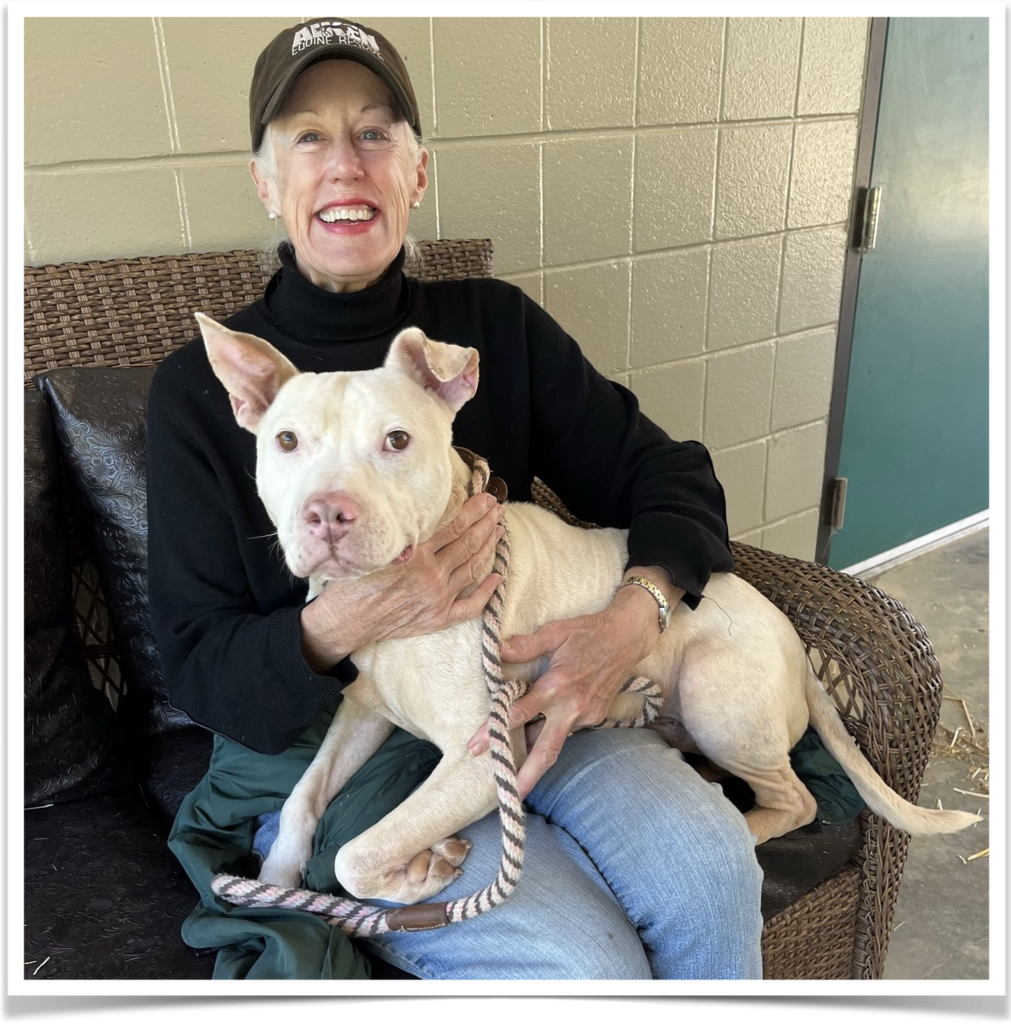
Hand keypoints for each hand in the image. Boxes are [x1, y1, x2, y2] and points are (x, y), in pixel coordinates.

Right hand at [300, 492, 503, 669]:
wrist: (345, 621)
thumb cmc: (354, 580)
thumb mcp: (376, 546)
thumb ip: (404, 531)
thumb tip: (426, 507)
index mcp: (416, 555)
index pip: (455, 525)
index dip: (474, 510)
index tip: (485, 498)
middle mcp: (432, 576)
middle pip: (468, 543)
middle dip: (486, 523)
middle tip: (497, 508)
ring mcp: (438, 599)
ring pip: (473, 568)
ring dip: (489, 547)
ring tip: (498, 530)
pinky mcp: (438, 618)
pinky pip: (471, 606)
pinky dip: (486, 591)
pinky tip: (496, 576)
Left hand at [468, 577, 681, 796]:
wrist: (628, 638)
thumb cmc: (589, 631)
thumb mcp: (555, 632)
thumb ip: (525, 646)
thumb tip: (498, 652)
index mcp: (557, 684)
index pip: (519, 714)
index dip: (495, 731)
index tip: (476, 746)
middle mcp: (571, 706)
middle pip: (545, 751)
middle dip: (526, 776)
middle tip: (507, 795)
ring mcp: (586, 715)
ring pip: (556, 744)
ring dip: (535, 761)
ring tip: (516, 778)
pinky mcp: (596, 717)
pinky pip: (568, 730)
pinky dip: (552, 734)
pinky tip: (539, 736)